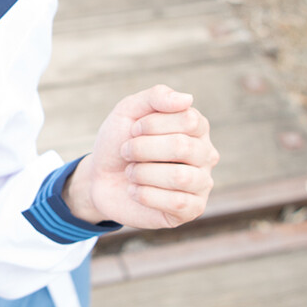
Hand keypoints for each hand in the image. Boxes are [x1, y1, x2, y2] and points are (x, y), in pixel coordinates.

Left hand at [63, 83, 218, 230]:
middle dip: (142, 149)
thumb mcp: (128, 111)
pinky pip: (176, 203)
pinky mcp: (191, 209)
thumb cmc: (119, 142)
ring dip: (143, 173)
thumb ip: (156, 97)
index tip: (132, 130)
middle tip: (126, 152)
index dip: (152, 124)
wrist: (100, 178)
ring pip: (180, 177)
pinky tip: (135, 191)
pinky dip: (145, 195)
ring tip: (131, 173)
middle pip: (183, 147)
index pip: (188, 120)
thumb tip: (188, 99)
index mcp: (196, 127)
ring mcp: (201, 183)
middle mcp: (206, 154)